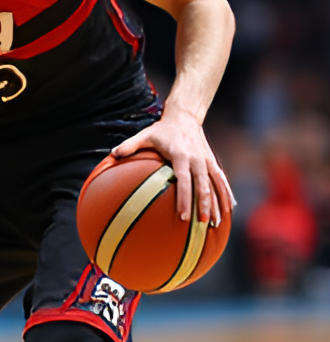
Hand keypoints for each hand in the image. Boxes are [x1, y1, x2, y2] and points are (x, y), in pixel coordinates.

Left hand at [111, 109, 233, 225]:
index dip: (185, 198)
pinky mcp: (212, 161)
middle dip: (204, 206)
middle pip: (203, 186)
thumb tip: (112, 154)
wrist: (184, 116)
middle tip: (201, 224)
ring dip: (217, 203)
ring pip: (215, 184)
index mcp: (180, 155)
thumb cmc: (161, 129)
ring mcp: (206, 160)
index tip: (184, 216)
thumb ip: (129, 145)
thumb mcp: (145, 135)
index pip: (184, 180)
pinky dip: (226, 193)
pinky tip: (229, 207)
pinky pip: (221, 179)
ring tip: (216, 222)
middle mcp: (197, 159)